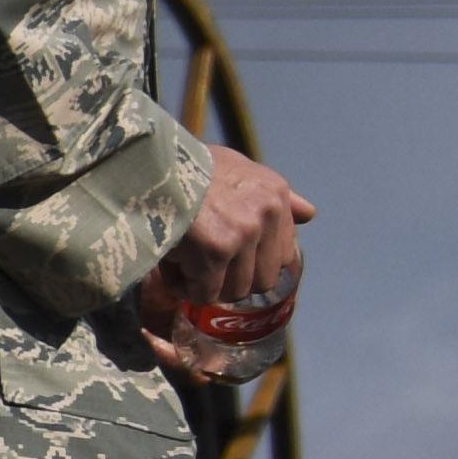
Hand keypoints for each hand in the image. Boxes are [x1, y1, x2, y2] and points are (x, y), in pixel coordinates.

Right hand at [136, 141, 308, 378]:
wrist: (148, 165)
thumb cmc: (186, 167)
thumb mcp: (238, 168)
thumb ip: (276, 195)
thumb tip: (309, 215)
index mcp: (275, 195)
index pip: (284, 256)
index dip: (252, 265)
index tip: (226, 260)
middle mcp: (266, 214)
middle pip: (262, 281)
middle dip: (231, 281)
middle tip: (201, 267)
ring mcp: (243, 234)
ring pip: (234, 291)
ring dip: (206, 286)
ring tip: (181, 265)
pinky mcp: (216, 252)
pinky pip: (205, 293)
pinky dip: (184, 289)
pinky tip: (169, 269)